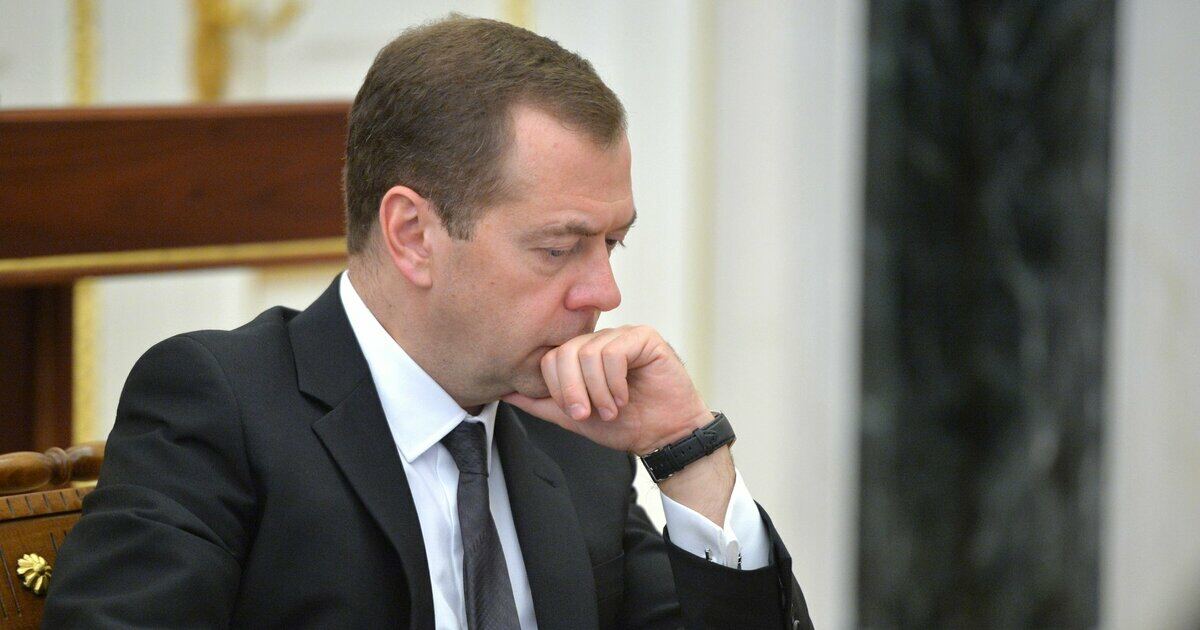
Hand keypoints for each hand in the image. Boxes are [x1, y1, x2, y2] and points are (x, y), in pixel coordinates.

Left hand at [502, 325, 711, 454]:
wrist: (665, 437)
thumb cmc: (626, 426)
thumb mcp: (575, 418)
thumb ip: (542, 403)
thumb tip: (506, 392)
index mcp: (582, 355)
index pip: (551, 358)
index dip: (558, 388)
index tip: (575, 413)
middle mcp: (600, 341)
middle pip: (565, 352)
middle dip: (573, 390)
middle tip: (588, 414)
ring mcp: (622, 336)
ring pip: (588, 353)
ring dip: (598, 391)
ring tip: (613, 409)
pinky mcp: (644, 337)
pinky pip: (615, 351)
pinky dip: (615, 382)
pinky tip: (625, 396)